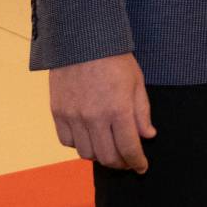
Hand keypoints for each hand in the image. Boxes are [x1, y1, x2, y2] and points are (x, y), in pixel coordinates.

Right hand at [49, 52, 154, 171]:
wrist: (82, 38)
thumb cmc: (114, 57)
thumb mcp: (136, 81)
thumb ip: (142, 112)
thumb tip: (147, 136)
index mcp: (118, 109)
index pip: (129, 148)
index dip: (137, 162)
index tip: (141, 167)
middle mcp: (94, 117)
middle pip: (107, 157)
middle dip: (121, 164)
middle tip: (127, 162)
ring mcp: (73, 116)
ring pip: (86, 153)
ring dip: (100, 156)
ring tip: (109, 149)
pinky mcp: (58, 112)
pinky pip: (67, 141)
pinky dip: (79, 145)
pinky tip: (89, 137)